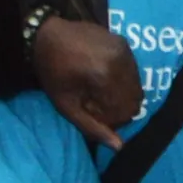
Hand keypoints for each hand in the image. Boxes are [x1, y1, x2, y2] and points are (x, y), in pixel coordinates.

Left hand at [31, 6, 145, 139]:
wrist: (46, 35)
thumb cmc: (52, 72)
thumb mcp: (65, 105)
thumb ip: (92, 127)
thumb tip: (119, 146)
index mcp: (104, 76)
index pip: (124, 111)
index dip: (110, 119)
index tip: (91, 113)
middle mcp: (120, 61)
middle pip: (134, 100)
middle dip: (118, 107)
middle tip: (96, 104)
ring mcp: (124, 50)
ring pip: (136, 86)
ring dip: (121, 94)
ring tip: (99, 91)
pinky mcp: (124, 43)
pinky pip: (133, 71)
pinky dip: (122, 80)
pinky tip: (102, 77)